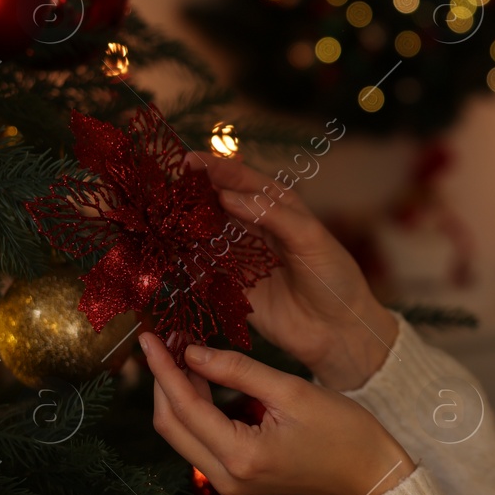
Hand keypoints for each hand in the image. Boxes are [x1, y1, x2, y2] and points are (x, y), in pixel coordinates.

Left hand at [140, 331, 414, 494]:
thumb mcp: (291, 390)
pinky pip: (199, 441)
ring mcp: (228, 483)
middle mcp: (226, 477)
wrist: (368, 472)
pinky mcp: (235, 479)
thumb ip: (238, 370)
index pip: (184, 407)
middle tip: (163, 342)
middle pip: (171, 426)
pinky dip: (193, 410)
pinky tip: (199, 380)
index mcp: (240, 455)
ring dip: (176, 394)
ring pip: (181, 434)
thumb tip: (193, 352)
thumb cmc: (343, 430)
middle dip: (162, 381)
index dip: (163, 369)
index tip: (149, 337)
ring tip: (180, 353)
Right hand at [183, 150, 397, 390]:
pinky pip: (202, 269)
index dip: (214, 168)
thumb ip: (273, 215)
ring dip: (181, 225)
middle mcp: (256, 227)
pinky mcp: (232, 287)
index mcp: (279, 206)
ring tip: (154, 215)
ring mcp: (242, 256)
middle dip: (189, 192)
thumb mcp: (311, 239)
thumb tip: (227, 196)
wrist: (340, 332)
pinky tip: (163, 252)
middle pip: (216, 202)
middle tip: (159, 186)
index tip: (186, 161)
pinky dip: (183, 261)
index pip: (240, 178)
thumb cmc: (335, 279)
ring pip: (204, 233)